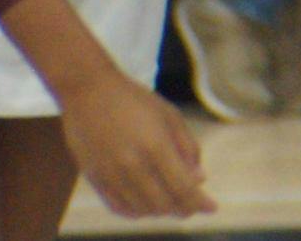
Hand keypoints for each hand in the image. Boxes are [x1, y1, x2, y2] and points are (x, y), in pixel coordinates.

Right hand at [56, 69, 215, 218]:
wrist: (88, 89)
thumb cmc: (134, 99)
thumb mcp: (169, 115)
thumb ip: (188, 148)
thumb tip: (201, 179)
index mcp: (156, 145)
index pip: (183, 188)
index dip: (200, 203)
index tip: (212, 207)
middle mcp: (133, 164)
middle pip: (165, 204)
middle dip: (184, 208)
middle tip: (191, 205)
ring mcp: (111, 174)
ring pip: (143, 210)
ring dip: (161, 210)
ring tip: (170, 201)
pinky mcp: (95, 178)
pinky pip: (119, 208)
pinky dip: (137, 212)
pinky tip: (145, 205)